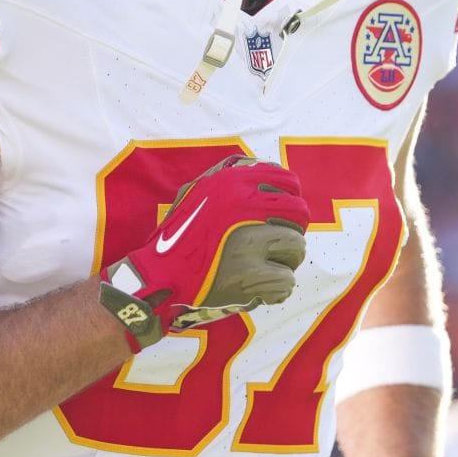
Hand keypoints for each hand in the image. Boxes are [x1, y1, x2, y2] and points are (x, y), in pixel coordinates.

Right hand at [106, 155, 309, 344]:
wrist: (157, 276)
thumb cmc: (178, 237)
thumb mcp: (197, 191)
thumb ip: (229, 177)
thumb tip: (265, 167)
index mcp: (232, 182)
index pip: (288, 181)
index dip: (292, 200)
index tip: (284, 216)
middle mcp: (243, 205)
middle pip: (299, 213)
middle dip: (292, 230)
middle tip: (277, 247)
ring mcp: (248, 241)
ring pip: (296, 246)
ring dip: (285, 261)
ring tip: (264, 268)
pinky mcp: (250, 275)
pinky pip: (287, 280)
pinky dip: (276, 289)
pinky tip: (259, 289)